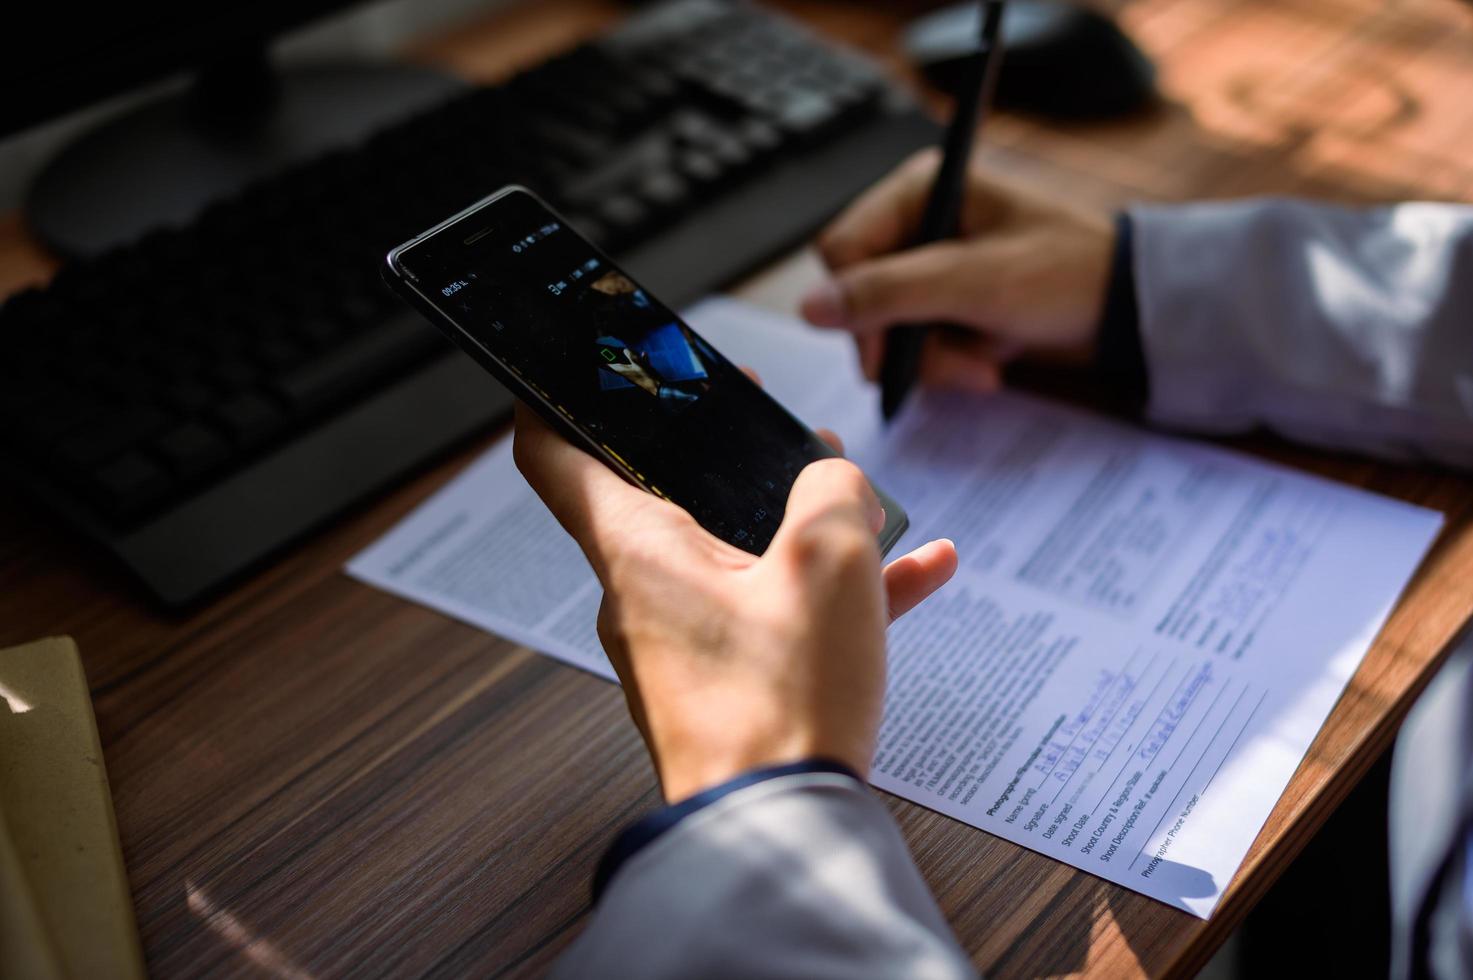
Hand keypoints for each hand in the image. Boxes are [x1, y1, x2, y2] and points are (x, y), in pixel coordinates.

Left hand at [512, 403, 956, 802]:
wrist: (785, 834)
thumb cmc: (783, 704)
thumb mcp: (828, 562)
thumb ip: (832, 492)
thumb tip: (833, 481)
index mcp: (638, 548)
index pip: (553, 454)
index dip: (556, 397)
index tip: (581, 367)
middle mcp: (645, 593)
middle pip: (666, 495)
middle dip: (728, 455)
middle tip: (776, 425)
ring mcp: (685, 642)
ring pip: (739, 554)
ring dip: (797, 522)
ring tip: (861, 496)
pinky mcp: (728, 684)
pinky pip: (778, 615)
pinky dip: (833, 590)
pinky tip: (920, 572)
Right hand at [800, 148, 1114, 390]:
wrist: (1131, 311)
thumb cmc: (1068, 275)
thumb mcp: (975, 283)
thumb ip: (889, 293)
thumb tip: (808, 309)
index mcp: (919, 189)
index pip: (841, 250)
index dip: (857, 304)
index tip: (887, 349)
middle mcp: (918, 221)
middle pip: (861, 296)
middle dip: (905, 343)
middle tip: (957, 368)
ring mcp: (932, 265)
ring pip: (886, 329)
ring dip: (932, 360)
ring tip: (984, 365)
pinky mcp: (948, 301)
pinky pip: (915, 343)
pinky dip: (948, 362)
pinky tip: (989, 361)